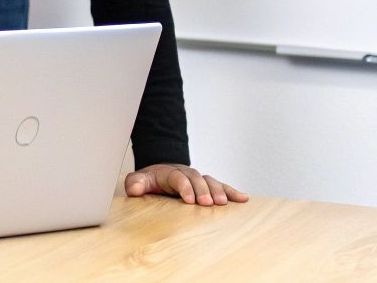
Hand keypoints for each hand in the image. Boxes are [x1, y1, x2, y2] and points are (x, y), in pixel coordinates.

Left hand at [124, 163, 248, 205]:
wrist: (160, 174)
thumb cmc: (150, 181)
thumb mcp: (138, 181)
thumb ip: (135, 184)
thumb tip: (134, 189)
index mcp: (169, 173)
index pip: (178, 177)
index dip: (184, 187)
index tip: (190, 200)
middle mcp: (187, 173)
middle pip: (197, 179)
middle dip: (203, 190)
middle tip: (207, 203)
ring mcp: (198, 179)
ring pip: (210, 181)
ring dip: (218, 191)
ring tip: (223, 203)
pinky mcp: (207, 186)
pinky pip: (222, 187)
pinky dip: (232, 192)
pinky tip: (243, 199)